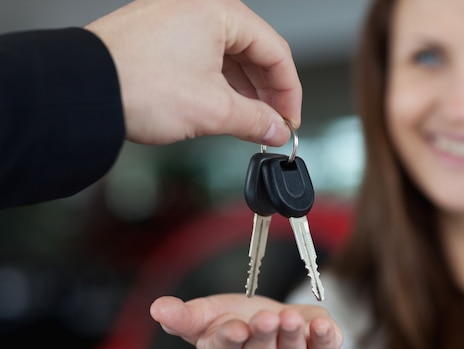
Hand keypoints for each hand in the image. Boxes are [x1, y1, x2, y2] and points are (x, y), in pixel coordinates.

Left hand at [86, 0, 301, 146]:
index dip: (289, 92)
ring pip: (228, 55)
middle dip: (267, 93)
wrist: (83, 90)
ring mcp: (176, 18)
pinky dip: (218, 83)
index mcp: (219, 11)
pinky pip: (203, 57)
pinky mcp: (159, 35)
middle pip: (254, 51)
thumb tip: (275, 130)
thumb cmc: (137, 85)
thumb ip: (255, 120)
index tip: (289, 120)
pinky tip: (223, 106)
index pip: (276, 52)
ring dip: (244, 90)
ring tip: (249, 122)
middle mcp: (198, 7)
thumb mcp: (212, 109)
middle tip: (272, 124)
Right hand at [150, 294, 342, 348]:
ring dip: (292, 336)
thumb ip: (185, 315)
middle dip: (264, 336)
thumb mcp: (209, 314)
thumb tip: (157, 308)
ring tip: (291, 319)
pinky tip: (322, 324)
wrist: (277, 325)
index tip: (233, 327)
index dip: (230, 339)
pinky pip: (322, 348)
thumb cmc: (239, 319)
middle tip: (266, 319)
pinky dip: (325, 337)